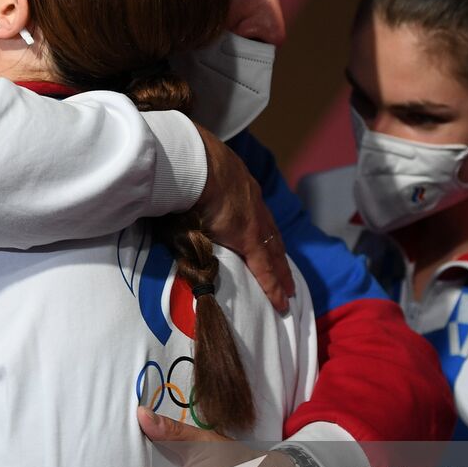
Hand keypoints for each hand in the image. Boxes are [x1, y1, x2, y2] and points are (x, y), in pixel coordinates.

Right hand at [192, 126, 293, 312]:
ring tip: (288, 291)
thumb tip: (179, 208)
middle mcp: (254, 206)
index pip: (258, 218)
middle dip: (279, 257)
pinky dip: (273, 286)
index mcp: (242, 191)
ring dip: (281, 273)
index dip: (264, 234)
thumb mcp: (201, 181)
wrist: (198, 164)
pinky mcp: (250, 239)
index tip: (270, 248)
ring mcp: (254, 222)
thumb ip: (195, 196)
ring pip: (274, 253)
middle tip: (288, 276)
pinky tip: (281, 301)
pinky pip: (265, 268)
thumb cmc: (192, 168)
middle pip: (272, 237)